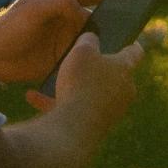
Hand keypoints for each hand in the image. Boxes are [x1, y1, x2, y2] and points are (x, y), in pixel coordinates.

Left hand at [0, 0, 109, 85]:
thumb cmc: (10, 26)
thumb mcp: (33, 8)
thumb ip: (60, 3)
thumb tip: (86, 12)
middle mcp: (65, 16)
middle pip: (94, 15)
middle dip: (111, 19)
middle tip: (128, 25)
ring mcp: (64, 37)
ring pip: (91, 37)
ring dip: (103, 41)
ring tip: (120, 46)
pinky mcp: (62, 58)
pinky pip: (82, 55)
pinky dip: (92, 58)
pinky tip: (103, 63)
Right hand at [24, 31, 142, 130]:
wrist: (74, 128)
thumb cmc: (81, 83)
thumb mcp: (81, 51)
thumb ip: (88, 40)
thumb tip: (91, 39)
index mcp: (124, 69)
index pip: (135, 52)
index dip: (131, 43)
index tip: (129, 39)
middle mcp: (123, 91)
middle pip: (112, 74)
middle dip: (97, 67)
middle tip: (81, 58)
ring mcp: (110, 111)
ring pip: (90, 92)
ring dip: (73, 85)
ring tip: (51, 79)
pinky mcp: (95, 126)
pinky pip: (76, 109)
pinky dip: (57, 102)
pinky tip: (33, 97)